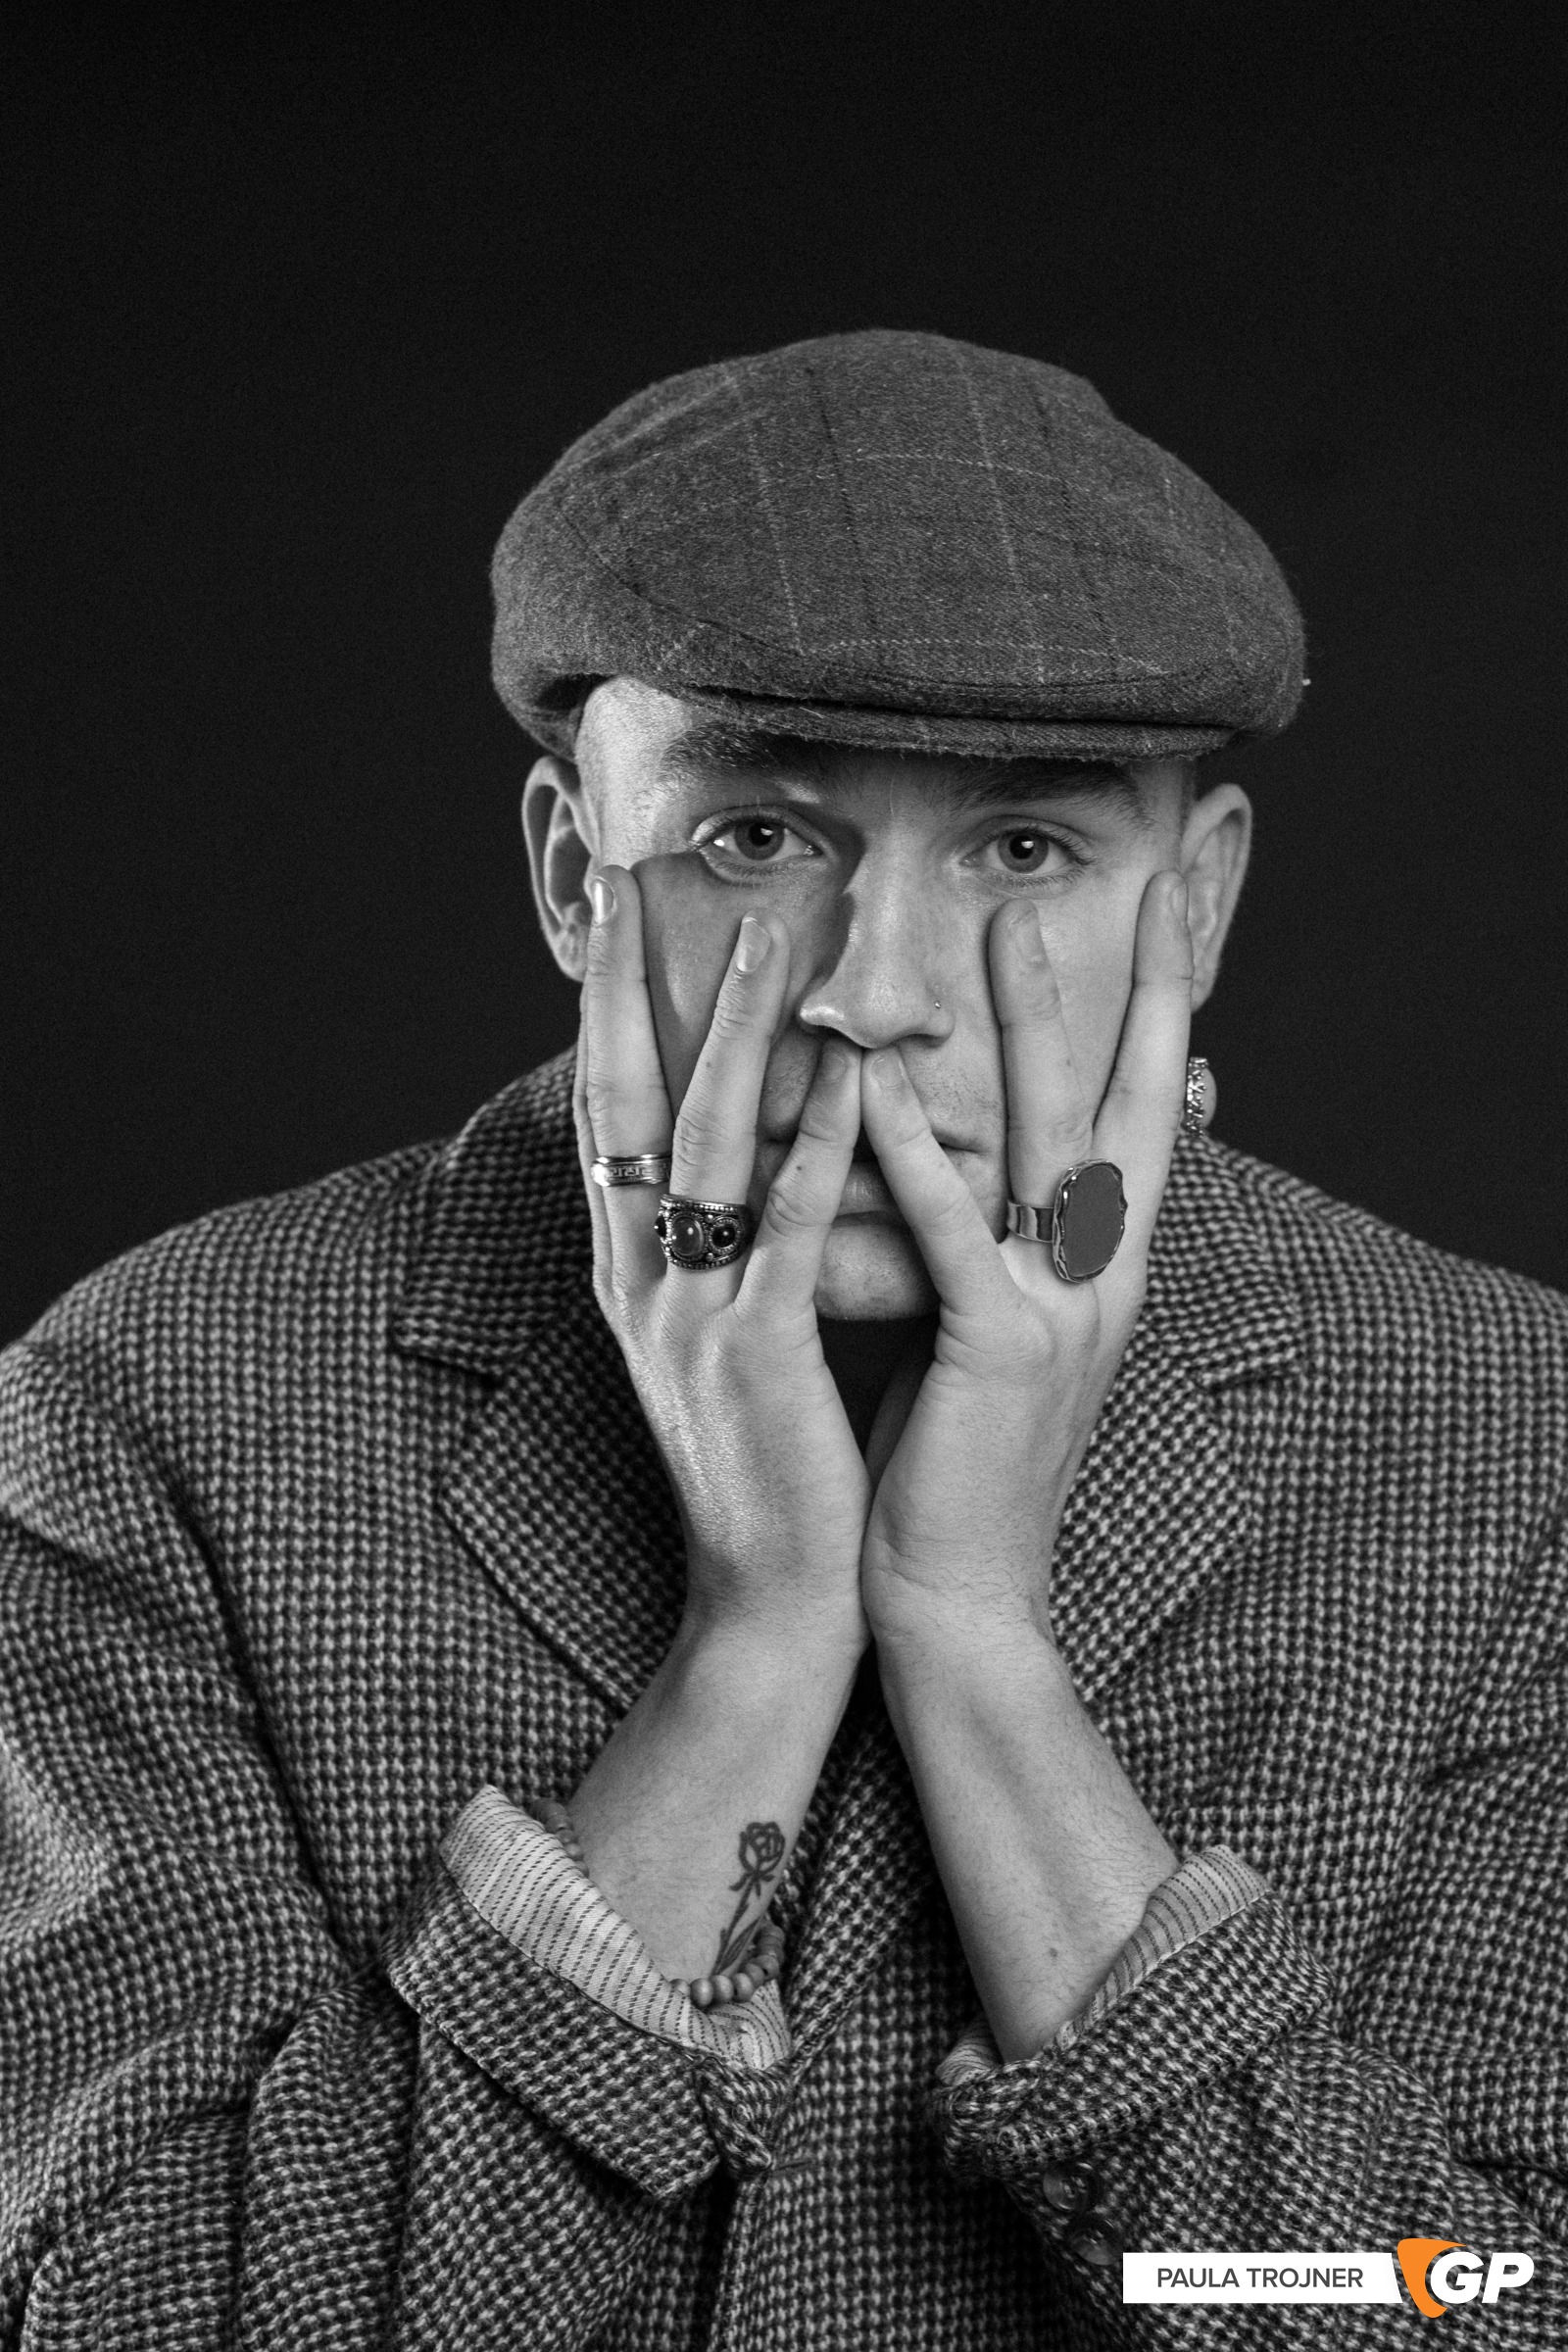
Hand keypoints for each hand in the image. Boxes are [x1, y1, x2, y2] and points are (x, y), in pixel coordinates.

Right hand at [575, 865, 870, 1654]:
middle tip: (629, 886)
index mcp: (629, 1274)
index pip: (606, 1116)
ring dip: (732, 1029)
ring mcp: (692, 1313)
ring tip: (758, 934)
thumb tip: (745, 1158)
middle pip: (624, 1104)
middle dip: (627, 989)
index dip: (602, 1016)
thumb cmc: (769, 1463)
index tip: (608, 925)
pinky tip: (851, 1072)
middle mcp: (640, 1281)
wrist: (772, 1597)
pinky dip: (823, 1140)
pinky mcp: (760, 1350)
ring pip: (706, 1141)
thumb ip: (723, 1249)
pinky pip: (794, 1223)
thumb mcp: (723, 1341)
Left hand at [858, 871, 1193, 1650]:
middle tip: (1144, 887)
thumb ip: (989, 1250)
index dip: (1162, 1020)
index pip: (1141, 1120)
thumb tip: (962, 1163)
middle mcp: (1099, 1279)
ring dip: (1031, 1030)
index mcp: (1098, 1274)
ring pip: (1053, 1145)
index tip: (1173, 923)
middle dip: (1133, 991)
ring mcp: (1061, 1313)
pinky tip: (880, 1087)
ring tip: (1005, 932)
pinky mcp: (998, 1352)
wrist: (961, 1600)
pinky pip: (956, 1234)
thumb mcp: (987, 1338)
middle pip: (1128, 1106)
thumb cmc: (955, 1463)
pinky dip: (918, 1156)